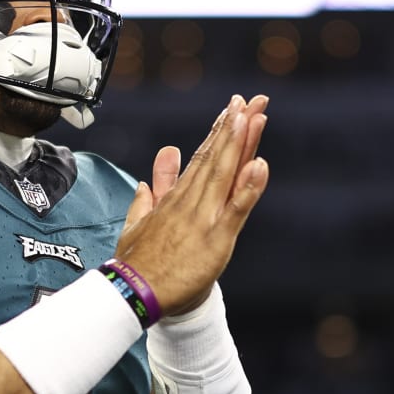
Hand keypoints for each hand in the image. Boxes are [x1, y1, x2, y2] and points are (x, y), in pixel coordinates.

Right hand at [116, 94, 269, 314]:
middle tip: (253, 100)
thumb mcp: (137, 223)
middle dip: (235, 126)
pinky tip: (260, 165)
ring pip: (226, 173)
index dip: (219, 132)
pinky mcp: (216, 239)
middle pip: (217, 157)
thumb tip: (149, 179)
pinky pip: (237, 209)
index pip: (202, 158)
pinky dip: (249, 187)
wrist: (133, 294)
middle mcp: (191, 202)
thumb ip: (147, 198)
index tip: (233, 109)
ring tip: (254, 116)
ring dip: (241, 143)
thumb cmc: (137, 264)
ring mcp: (204, 218)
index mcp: (176, 199)